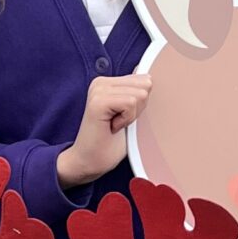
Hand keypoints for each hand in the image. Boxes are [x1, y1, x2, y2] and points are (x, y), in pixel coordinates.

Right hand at [57, 73, 152, 189]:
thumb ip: (136, 93)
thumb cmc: (110, 142)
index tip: (122, 118)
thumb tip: (148, 76)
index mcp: (108, 82)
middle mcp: (101, 82)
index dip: (141, 103)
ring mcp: (98, 90)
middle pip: (145, 84)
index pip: (145, 79)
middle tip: (118, 122)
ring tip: (114, 125)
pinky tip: (112, 127)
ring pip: (140, 94)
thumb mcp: (130, 113)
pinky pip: (131, 103)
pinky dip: (127, 120)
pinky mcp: (98, 101)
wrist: (89, 162)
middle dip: (138, 108)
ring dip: (132, 116)